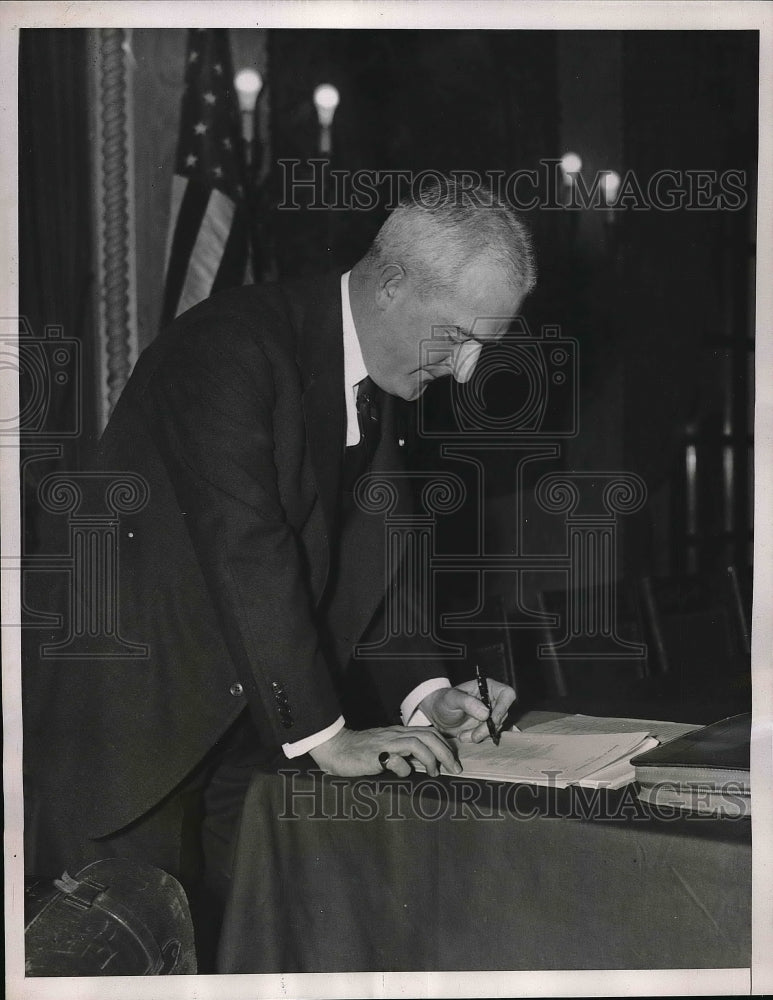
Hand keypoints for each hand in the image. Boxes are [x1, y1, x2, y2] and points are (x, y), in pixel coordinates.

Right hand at [309, 725, 461, 777]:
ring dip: (431, 759)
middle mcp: (395, 735)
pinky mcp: (375, 755)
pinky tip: (403, 774)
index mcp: (399, 733)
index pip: (428, 732)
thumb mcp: (386, 748)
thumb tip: (423, 764)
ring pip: (417, 744)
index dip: (444, 745)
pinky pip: (396, 760)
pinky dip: (404, 768)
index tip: (453, 760)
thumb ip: (402, 752)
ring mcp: (385, 744)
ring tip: (435, 773)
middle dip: (445, 752)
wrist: (336, 748)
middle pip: (428, 736)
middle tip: (455, 768)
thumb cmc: (360, 752)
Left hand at [418, 679, 515, 742]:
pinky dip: (477, 738)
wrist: (437, 715)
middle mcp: (492, 700)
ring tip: (463, 736)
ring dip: (481, 735)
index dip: (504, 707)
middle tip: (473, 735)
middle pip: (502, 715)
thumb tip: (486, 713)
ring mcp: (490, 714)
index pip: (507, 694)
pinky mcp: (486, 727)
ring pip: (496, 727)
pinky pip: (488, 735)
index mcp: (488, 687)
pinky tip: (464, 737)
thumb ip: (468, 703)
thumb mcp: (452, 699)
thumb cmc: (444, 701)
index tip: (492, 720)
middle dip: (488, 728)